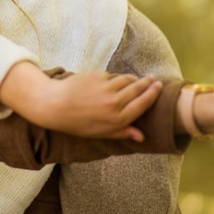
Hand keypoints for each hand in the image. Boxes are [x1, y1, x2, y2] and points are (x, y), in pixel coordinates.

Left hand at [0, 61, 162, 141]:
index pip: (143, 104)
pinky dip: (117, 78)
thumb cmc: (77, 123)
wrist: (54, 104)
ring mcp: (107, 88)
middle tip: (154, 79)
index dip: (153, 94)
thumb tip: (142, 137)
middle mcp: (115, 103)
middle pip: (139, 89)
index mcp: (118, 119)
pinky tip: (118, 79)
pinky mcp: (98, 76)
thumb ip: (122, 132)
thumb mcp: (100, 133)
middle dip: (149, 83)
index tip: (159, 87)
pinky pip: (113, 76)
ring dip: (135, 79)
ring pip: (127, 80)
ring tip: (139, 79)